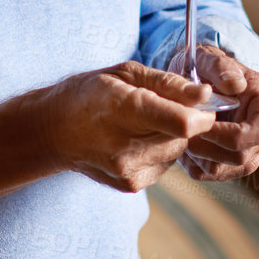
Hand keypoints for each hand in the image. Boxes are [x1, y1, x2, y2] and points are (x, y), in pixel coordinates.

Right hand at [37, 61, 217, 192]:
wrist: (53, 131)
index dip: (201, 112)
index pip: (182, 122)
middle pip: (183, 136)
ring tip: (141, 122)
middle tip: (160, 104)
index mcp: (124, 110)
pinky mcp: (130, 185)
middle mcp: (125, 147)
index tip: (199, 101)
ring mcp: (127, 171)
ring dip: (170, 135)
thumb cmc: (89, 93)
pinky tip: (135, 140)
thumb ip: (169, 83)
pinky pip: (165, 164)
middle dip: (184, 119)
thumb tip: (205, 94)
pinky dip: (159, 150)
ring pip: (177, 151)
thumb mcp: (126, 73)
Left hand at [179, 45, 258, 182]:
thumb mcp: (209, 57)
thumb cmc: (206, 66)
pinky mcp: (231, 162)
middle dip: (209, 148)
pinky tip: (182, 145)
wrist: (198, 80)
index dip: (232, 134)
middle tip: (184, 132)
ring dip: (199, 157)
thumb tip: (235, 85)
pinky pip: (212, 174)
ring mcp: (248, 149)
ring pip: (227, 170)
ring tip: (181, 136)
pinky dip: (193, 164)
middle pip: (243, 156)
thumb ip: (220, 67)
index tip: (202, 125)